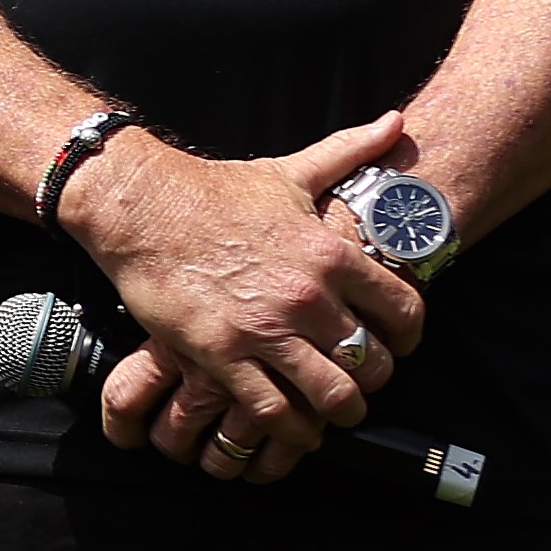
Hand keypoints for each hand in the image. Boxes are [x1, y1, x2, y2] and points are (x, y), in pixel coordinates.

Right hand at [68, 115, 429, 484]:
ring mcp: (264, 329)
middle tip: (362, 383)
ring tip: (333, 413)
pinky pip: (273, 411)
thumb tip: (398, 121)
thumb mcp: (289, 171)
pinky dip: (291, 429)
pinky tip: (294, 427)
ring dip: (339, 412)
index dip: (409, 338)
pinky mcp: (222, 355)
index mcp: (329, 253)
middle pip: (371, 363)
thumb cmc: (215, 191)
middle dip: (374, 381)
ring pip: (331, 396)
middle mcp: (306, 296)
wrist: (142, 206)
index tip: (397, 346)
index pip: (404, 310)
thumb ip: (350, 152)